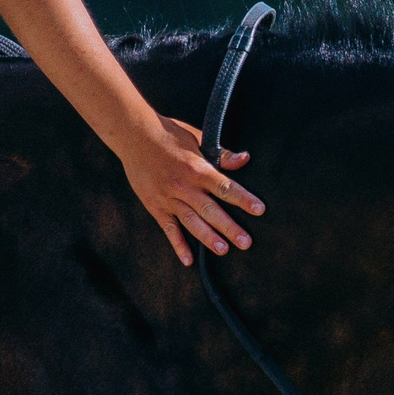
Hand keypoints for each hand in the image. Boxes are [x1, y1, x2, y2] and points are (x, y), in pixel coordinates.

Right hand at [118, 116, 263, 265]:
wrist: (134, 135)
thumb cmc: (168, 134)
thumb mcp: (197, 138)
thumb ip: (221, 154)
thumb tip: (244, 159)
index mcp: (197, 168)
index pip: (225, 187)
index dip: (243, 199)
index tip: (259, 210)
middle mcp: (183, 186)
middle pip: (210, 210)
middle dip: (229, 227)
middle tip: (245, 242)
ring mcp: (168, 197)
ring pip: (191, 221)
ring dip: (208, 237)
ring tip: (223, 250)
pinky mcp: (155, 205)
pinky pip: (168, 228)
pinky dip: (178, 244)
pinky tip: (188, 260)